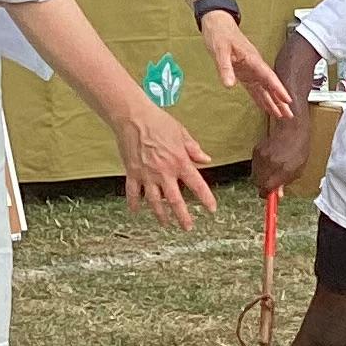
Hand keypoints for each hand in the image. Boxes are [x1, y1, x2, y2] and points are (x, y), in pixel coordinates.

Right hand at [117, 104, 218, 228]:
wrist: (133, 118)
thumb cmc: (158, 122)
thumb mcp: (182, 133)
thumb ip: (194, 149)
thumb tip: (206, 159)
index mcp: (180, 162)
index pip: (197, 185)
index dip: (206, 199)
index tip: (212, 209)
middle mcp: (164, 172)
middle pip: (175, 200)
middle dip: (183, 217)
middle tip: (187, 227)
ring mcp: (147, 174)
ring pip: (155, 201)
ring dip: (161, 215)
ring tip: (165, 224)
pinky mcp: (133, 173)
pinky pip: (133, 192)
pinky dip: (134, 203)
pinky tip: (135, 211)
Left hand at [202, 10, 295, 119]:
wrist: (217, 24)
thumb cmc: (220, 33)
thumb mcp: (220, 50)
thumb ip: (225, 68)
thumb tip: (229, 85)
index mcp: (253, 59)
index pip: (269, 77)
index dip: (278, 89)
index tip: (287, 100)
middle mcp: (254, 66)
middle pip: (271, 86)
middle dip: (280, 101)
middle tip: (289, 114)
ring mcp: (250, 70)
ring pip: (265, 89)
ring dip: (273, 102)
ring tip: (281, 115)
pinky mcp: (244, 73)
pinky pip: (255, 88)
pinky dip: (261, 98)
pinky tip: (266, 106)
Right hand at [250, 113, 311, 198]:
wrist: (292, 129)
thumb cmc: (298, 149)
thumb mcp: (298, 169)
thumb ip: (286, 182)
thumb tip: (278, 194)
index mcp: (283, 170)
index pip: (266, 188)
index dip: (266, 193)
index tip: (268, 194)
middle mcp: (270, 163)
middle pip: (258, 182)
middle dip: (262, 184)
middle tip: (269, 182)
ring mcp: (262, 156)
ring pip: (255, 174)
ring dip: (261, 175)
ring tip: (272, 169)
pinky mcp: (257, 150)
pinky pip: (255, 164)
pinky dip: (260, 165)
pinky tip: (269, 160)